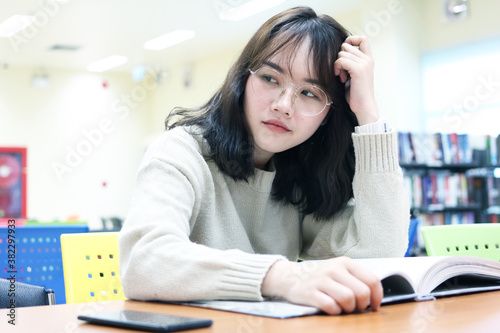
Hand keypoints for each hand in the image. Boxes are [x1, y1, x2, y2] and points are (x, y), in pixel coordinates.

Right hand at [261, 257, 382, 314]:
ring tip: (343, 307)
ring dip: (349, 309)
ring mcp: (321, 280)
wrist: (289, 276)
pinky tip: (331, 308)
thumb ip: (355, 278)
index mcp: (345, 262)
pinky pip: (331, 306)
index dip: (377, 297)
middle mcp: (334, 269)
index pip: (372, 280)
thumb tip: (375, 297)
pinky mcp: (310, 292)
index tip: (375, 306)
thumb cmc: (319, 276)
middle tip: (356, 308)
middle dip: (362, 305)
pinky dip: (335, 311)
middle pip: (362, 292)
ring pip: (348, 299)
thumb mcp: (338, 269)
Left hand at [334, 36, 378, 125]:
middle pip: (346, 46)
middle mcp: (368, 59)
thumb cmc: (356, 94)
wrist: (364, 107)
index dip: (351, 40)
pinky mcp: (358, 70)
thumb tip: (339, 53)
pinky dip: (337, 68)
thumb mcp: (354, 75)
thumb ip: (350, 63)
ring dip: (337, 65)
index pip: (363, 38)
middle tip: (341, 72)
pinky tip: (341, 78)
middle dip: (340, 57)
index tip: (344, 54)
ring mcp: (364, 63)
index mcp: (369, 59)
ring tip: (342, 77)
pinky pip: (341, 60)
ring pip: (342, 53)